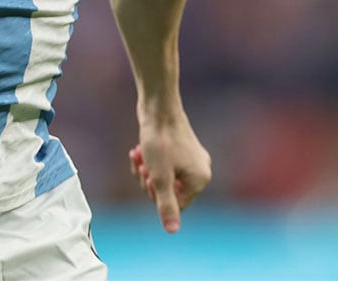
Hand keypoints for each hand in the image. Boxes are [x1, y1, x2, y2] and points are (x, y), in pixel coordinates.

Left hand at [128, 113, 210, 233]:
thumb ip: (166, 205)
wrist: (157, 106)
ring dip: (147, 170)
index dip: (157, 196)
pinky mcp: (180, 148)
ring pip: (164, 177)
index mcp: (201, 179)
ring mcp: (191, 158)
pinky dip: (149, 160)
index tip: (147, 179)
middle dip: (150, 182)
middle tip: (142, 167)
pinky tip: (136, 151)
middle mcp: (201, 169)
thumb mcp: (160, 177)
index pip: (177, 205)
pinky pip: (163, 164)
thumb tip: (172, 231)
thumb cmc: (159, 141)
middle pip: (170, 191)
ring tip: (137, 156)